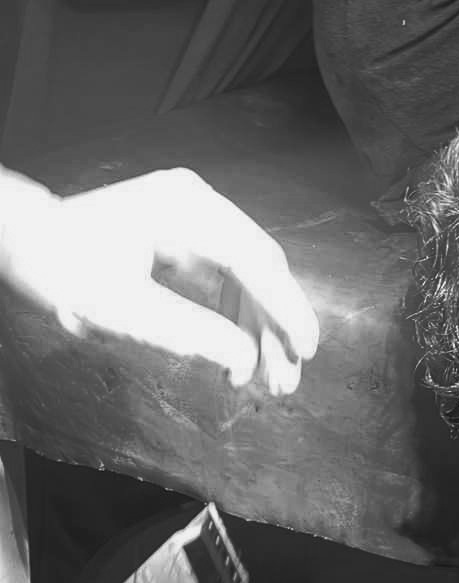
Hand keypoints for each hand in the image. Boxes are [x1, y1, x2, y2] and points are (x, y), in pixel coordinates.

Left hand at [0, 167, 319, 393]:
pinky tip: (239, 355)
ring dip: (261, 328)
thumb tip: (245, 359)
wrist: (26, 239)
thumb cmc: (62, 266)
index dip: (286, 308)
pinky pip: (228, 276)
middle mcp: (198, 202)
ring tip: (266, 379)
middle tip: (287, 380)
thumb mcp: (122, 308)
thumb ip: (188, 332)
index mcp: (185, 209)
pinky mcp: (188, 233)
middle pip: (260, 269)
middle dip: (276, 327)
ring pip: (249, 276)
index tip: (306, 349)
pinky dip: (236, 315)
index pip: (256, 261)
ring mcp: (195, 215)